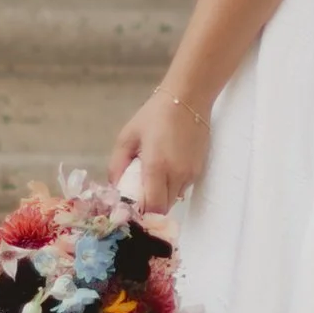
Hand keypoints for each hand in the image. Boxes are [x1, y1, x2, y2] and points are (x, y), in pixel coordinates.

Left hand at [109, 82, 210, 218]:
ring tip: (152, 178)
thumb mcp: (127, 136)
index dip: (142, 213)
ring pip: (174, 199)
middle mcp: (176, 174)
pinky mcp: (199, 169)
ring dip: (162, 196)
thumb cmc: (154, 115)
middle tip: (138, 194)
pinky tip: (166, 169)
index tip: (131, 208)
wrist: (188, 98)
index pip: (153, 207)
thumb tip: (114, 188)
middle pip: (163, 208)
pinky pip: (183, 188)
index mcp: (156, 166)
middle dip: (150, 206)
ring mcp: (190, 173)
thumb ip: (117, 165)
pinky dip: (172, 186)